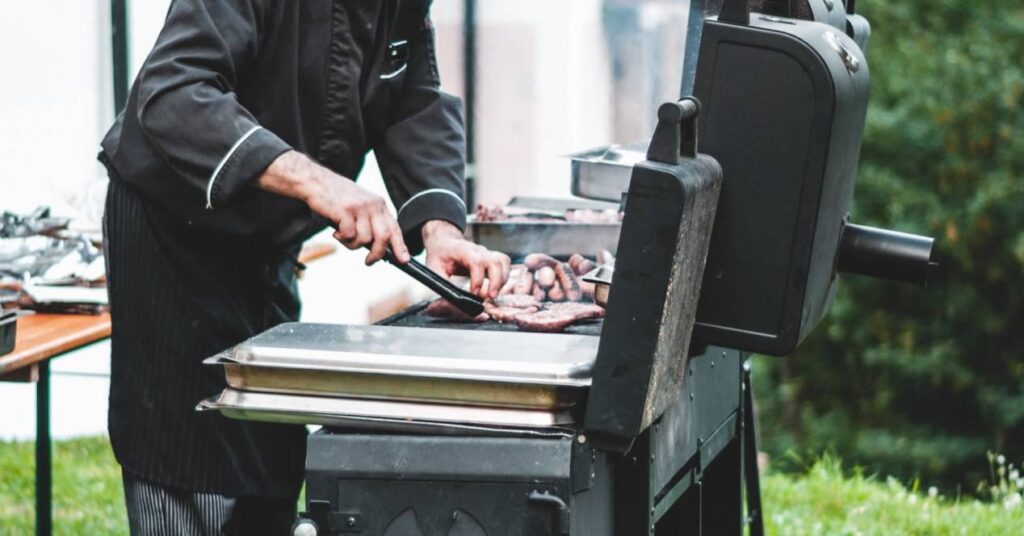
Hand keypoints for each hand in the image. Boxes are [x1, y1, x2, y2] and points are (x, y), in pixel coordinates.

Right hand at [257, 151, 409, 264]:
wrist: (317, 182)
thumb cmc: (337, 197)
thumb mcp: (361, 205)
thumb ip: (371, 222)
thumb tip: (377, 248)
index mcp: (379, 204)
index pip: (395, 228)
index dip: (400, 246)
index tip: (404, 260)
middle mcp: (373, 205)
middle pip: (384, 237)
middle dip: (377, 254)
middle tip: (369, 261)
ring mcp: (359, 207)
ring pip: (364, 239)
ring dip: (352, 245)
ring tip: (343, 237)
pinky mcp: (345, 211)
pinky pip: (349, 235)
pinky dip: (342, 239)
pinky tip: (336, 231)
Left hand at [422, 220, 510, 298]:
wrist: (444, 242)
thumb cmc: (439, 255)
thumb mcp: (433, 269)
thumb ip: (443, 284)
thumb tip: (454, 301)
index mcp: (462, 250)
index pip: (476, 261)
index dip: (478, 278)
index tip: (474, 293)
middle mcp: (478, 250)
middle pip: (495, 262)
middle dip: (496, 282)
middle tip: (490, 297)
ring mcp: (487, 253)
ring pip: (503, 262)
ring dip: (502, 280)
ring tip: (492, 295)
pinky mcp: (492, 258)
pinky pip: (504, 264)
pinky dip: (504, 277)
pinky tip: (495, 287)